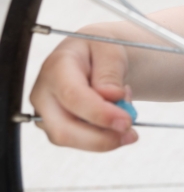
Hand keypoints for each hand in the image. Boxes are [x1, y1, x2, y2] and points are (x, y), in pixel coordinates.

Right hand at [30, 35, 137, 150]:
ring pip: (69, 139)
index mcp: (56, 67)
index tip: (126, 121)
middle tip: (132, 135)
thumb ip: (110, 72)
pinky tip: (115, 117)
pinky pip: (77, 141)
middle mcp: (43, 93)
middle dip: (101, 138)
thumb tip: (112, 96)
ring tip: (127, 115)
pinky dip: (101, 135)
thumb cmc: (99, 51)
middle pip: (64, 128)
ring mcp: (45, 113)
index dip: (100, 113)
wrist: (90, 56)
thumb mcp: (110, 50)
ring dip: (104, 137)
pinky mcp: (54, 127)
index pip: (73, 96)